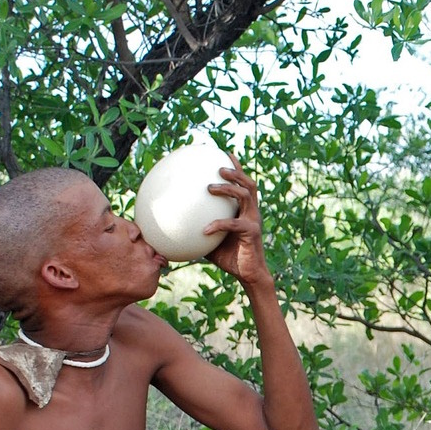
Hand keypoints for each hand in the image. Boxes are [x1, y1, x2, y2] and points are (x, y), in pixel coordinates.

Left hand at [201, 157, 270, 287]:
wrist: (249, 275)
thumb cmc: (230, 257)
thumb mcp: (211, 242)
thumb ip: (199, 231)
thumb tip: (177, 229)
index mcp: (245, 211)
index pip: (242, 184)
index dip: (236, 167)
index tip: (225, 154)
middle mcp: (251, 212)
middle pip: (248, 184)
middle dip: (235, 172)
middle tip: (218, 167)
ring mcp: (253, 221)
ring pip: (245, 196)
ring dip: (228, 188)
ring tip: (211, 187)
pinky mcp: (252, 233)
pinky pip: (233, 224)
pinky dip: (218, 224)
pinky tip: (205, 229)